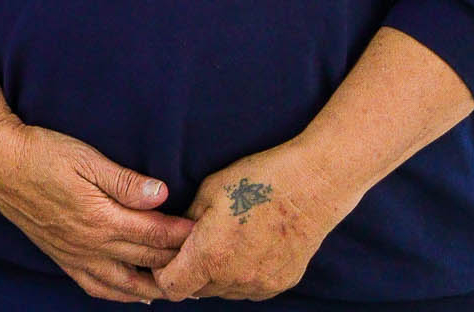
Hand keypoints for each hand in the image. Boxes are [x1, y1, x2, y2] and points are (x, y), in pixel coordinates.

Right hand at [0, 120, 192, 302]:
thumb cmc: (41, 153)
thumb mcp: (85, 158)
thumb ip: (124, 181)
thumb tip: (161, 195)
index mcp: (101, 218)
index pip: (154, 234)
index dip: (182, 234)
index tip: (205, 232)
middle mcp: (91, 244)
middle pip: (146, 260)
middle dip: (177, 261)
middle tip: (204, 261)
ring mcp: (75, 254)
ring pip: (125, 284)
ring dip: (155, 287)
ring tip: (179, 287)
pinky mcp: (61, 257)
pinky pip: (96, 287)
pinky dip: (120, 295)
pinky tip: (135, 294)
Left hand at [154, 144, 343, 301]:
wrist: (311, 186)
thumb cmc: (256, 181)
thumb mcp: (208, 192)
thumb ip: (186, 222)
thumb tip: (173, 238)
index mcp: (211, 255)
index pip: (172, 286)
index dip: (162, 273)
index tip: (164, 256)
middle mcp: (236, 277)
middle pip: (197, 290)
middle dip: (188, 272)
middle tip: (192, 245)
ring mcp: (261, 284)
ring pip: (224, 292)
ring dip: (216, 276)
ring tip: (223, 243)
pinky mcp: (281, 284)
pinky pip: (249, 289)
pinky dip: (240, 276)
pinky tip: (246, 249)